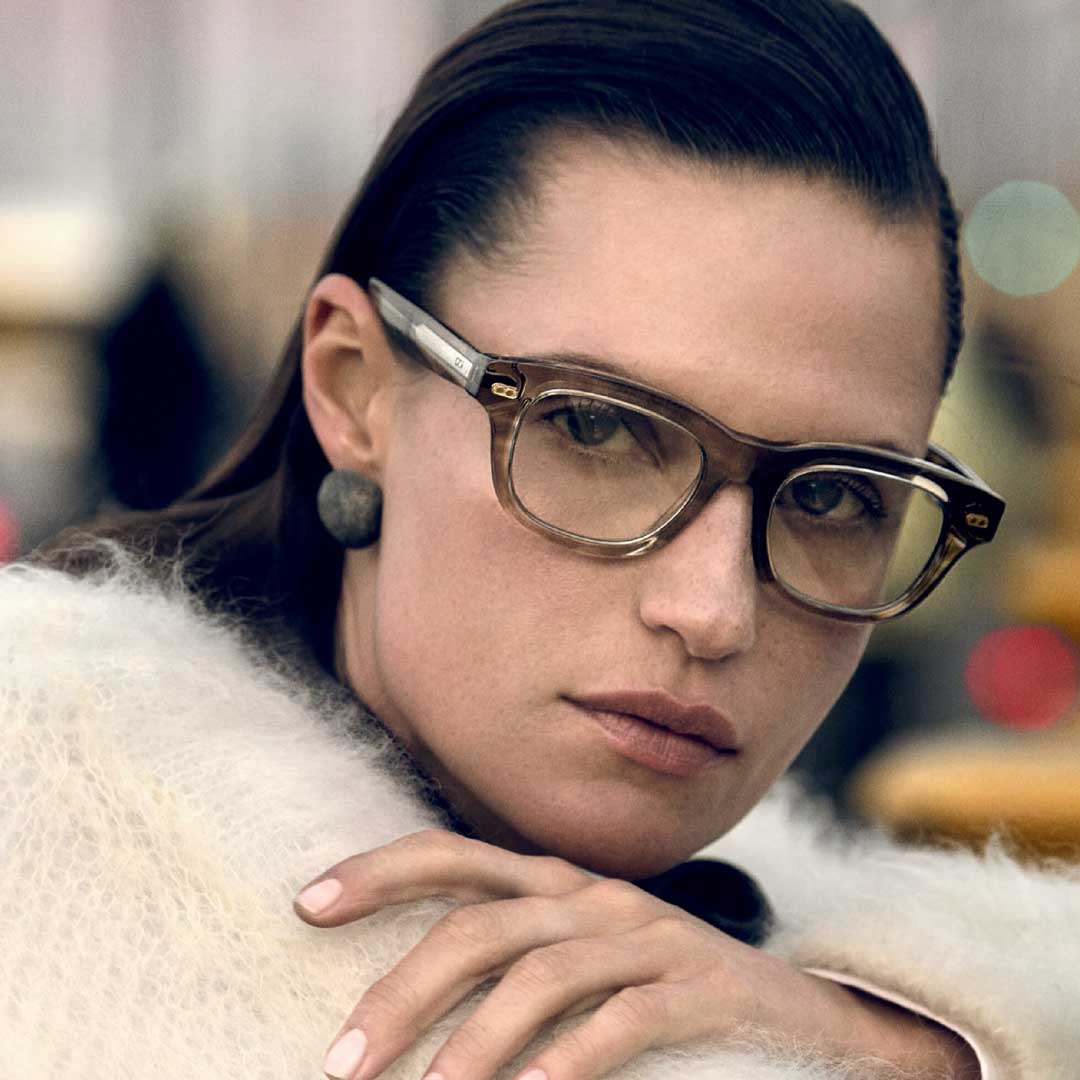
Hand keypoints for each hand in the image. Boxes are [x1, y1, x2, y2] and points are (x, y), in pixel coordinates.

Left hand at [294, 829, 978, 1079]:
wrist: (802, 1014)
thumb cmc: (665, 992)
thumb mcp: (583, 961)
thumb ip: (517, 958)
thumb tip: (415, 999)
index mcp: (560, 883)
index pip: (457, 857)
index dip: (381, 870)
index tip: (306, 902)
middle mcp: (598, 897)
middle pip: (483, 924)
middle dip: (402, 991)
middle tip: (340, 1065)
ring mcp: (651, 938)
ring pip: (541, 976)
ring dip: (471, 1047)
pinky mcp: (698, 989)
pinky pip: (621, 1023)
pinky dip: (566, 1064)